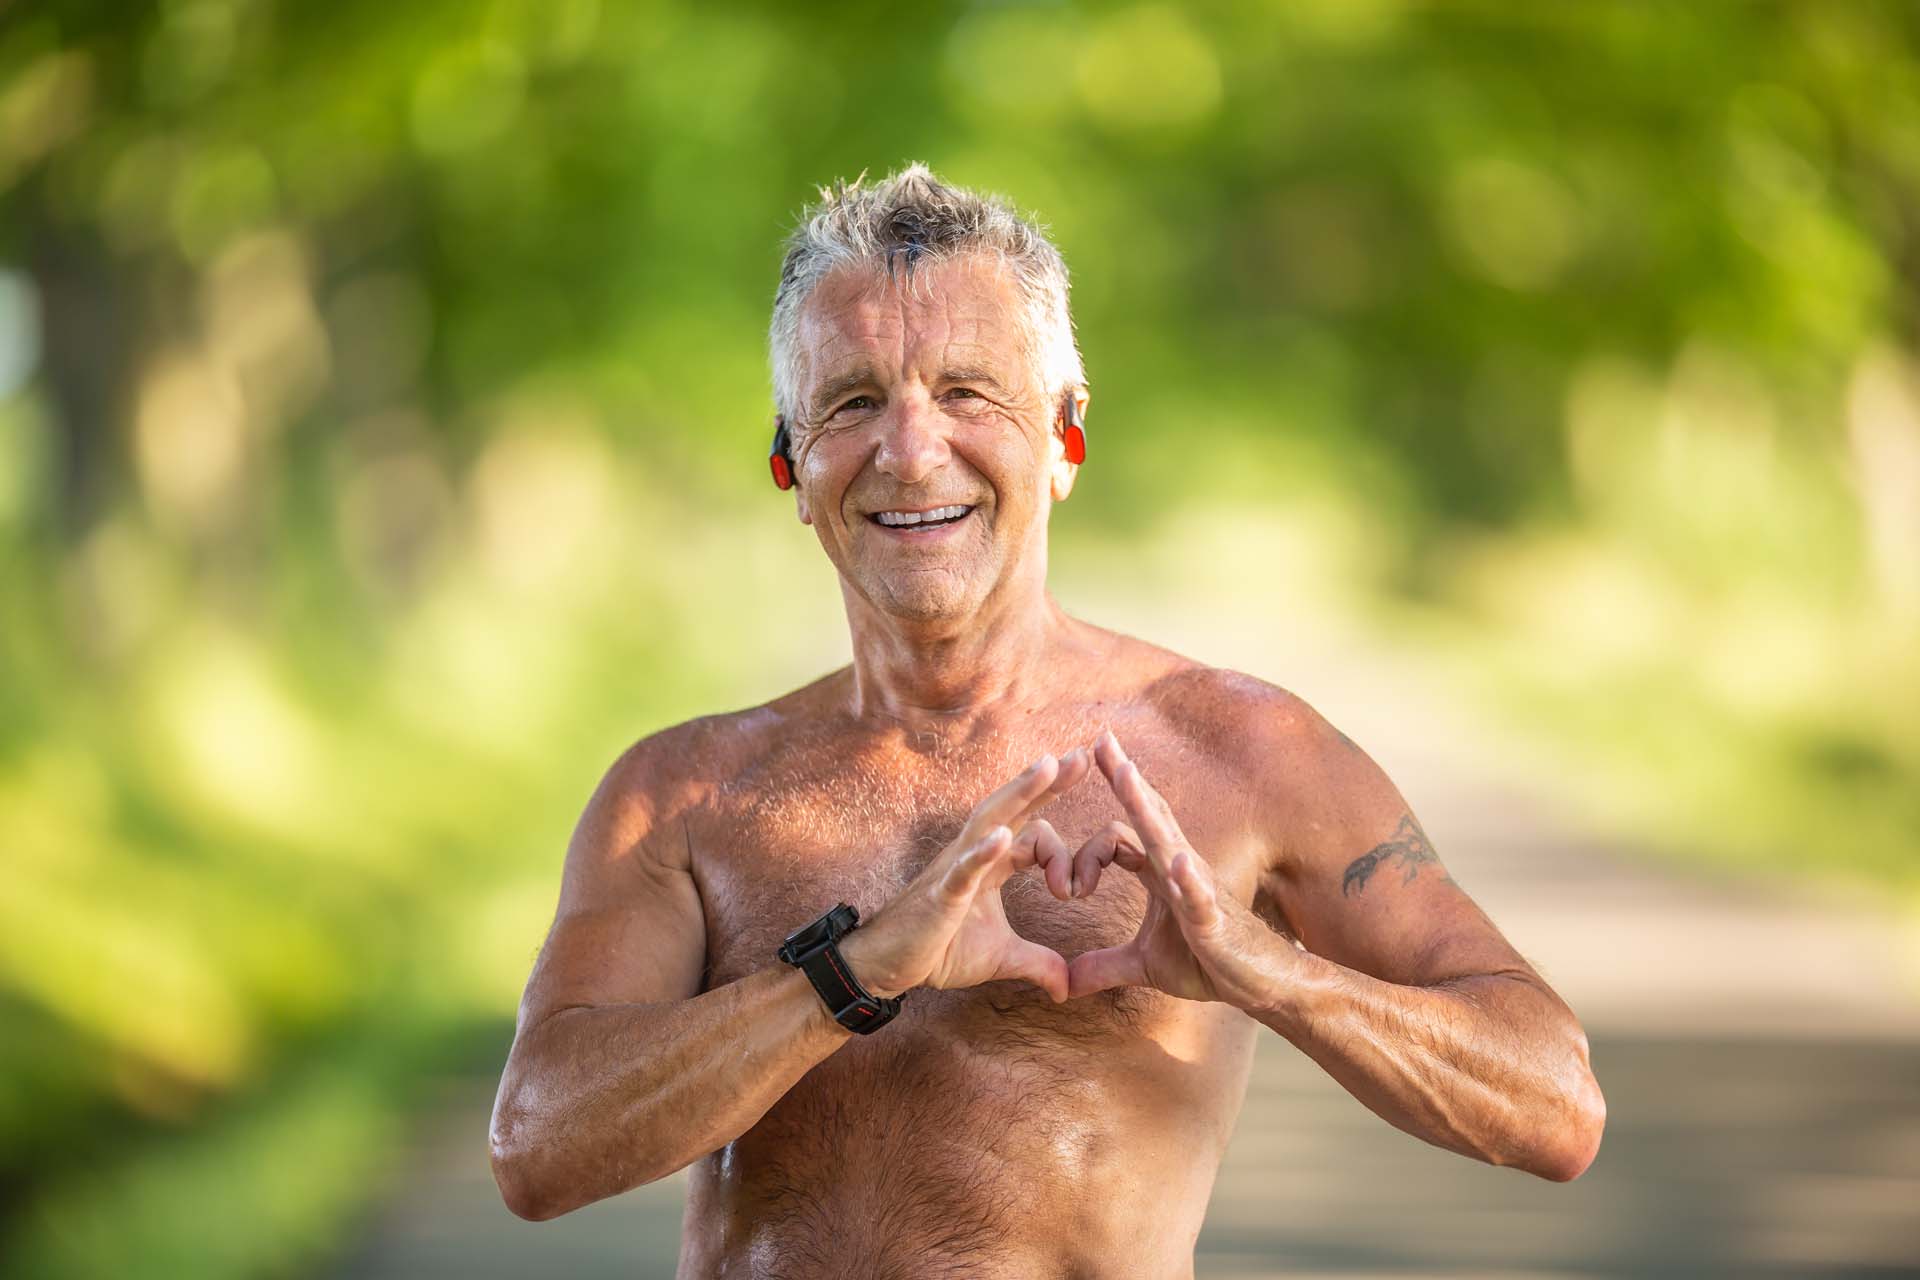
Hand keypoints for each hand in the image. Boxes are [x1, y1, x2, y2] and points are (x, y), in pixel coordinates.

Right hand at [839, 748, 1093, 1002]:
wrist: (888, 967)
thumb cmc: (938, 950)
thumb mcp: (1001, 958)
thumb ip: (1038, 964)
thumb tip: (1068, 989)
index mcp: (993, 864)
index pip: (1034, 834)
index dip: (1063, 856)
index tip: (1079, 891)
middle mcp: (975, 854)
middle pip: (1015, 807)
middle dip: (1048, 781)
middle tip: (1084, 753)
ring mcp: (956, 868)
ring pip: (990, 820)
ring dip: (1020, 792)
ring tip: (1048, 766)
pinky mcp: (940, 894)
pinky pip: (963, 869)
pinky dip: (982, 852)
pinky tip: (1001, 835)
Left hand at [1066, 730, 1299, 1007]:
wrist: (1261, 986)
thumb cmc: (1209, 963)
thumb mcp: (1146, 967)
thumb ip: (1105, 966)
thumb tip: (1066, 982)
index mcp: (1157, 873)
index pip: (1118, 838)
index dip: (1085, 856)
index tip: (1066, 889)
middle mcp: (1177, 868)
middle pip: (1147, 814)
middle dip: (1124, 777)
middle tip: (1101, 738)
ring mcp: (1198, 888)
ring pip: (1168, 840)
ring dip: (1146, 808)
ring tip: (1127, 776)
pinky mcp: (1214, 918)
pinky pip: (1200, 893)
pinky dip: (1188, 878)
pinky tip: (1176, 862)